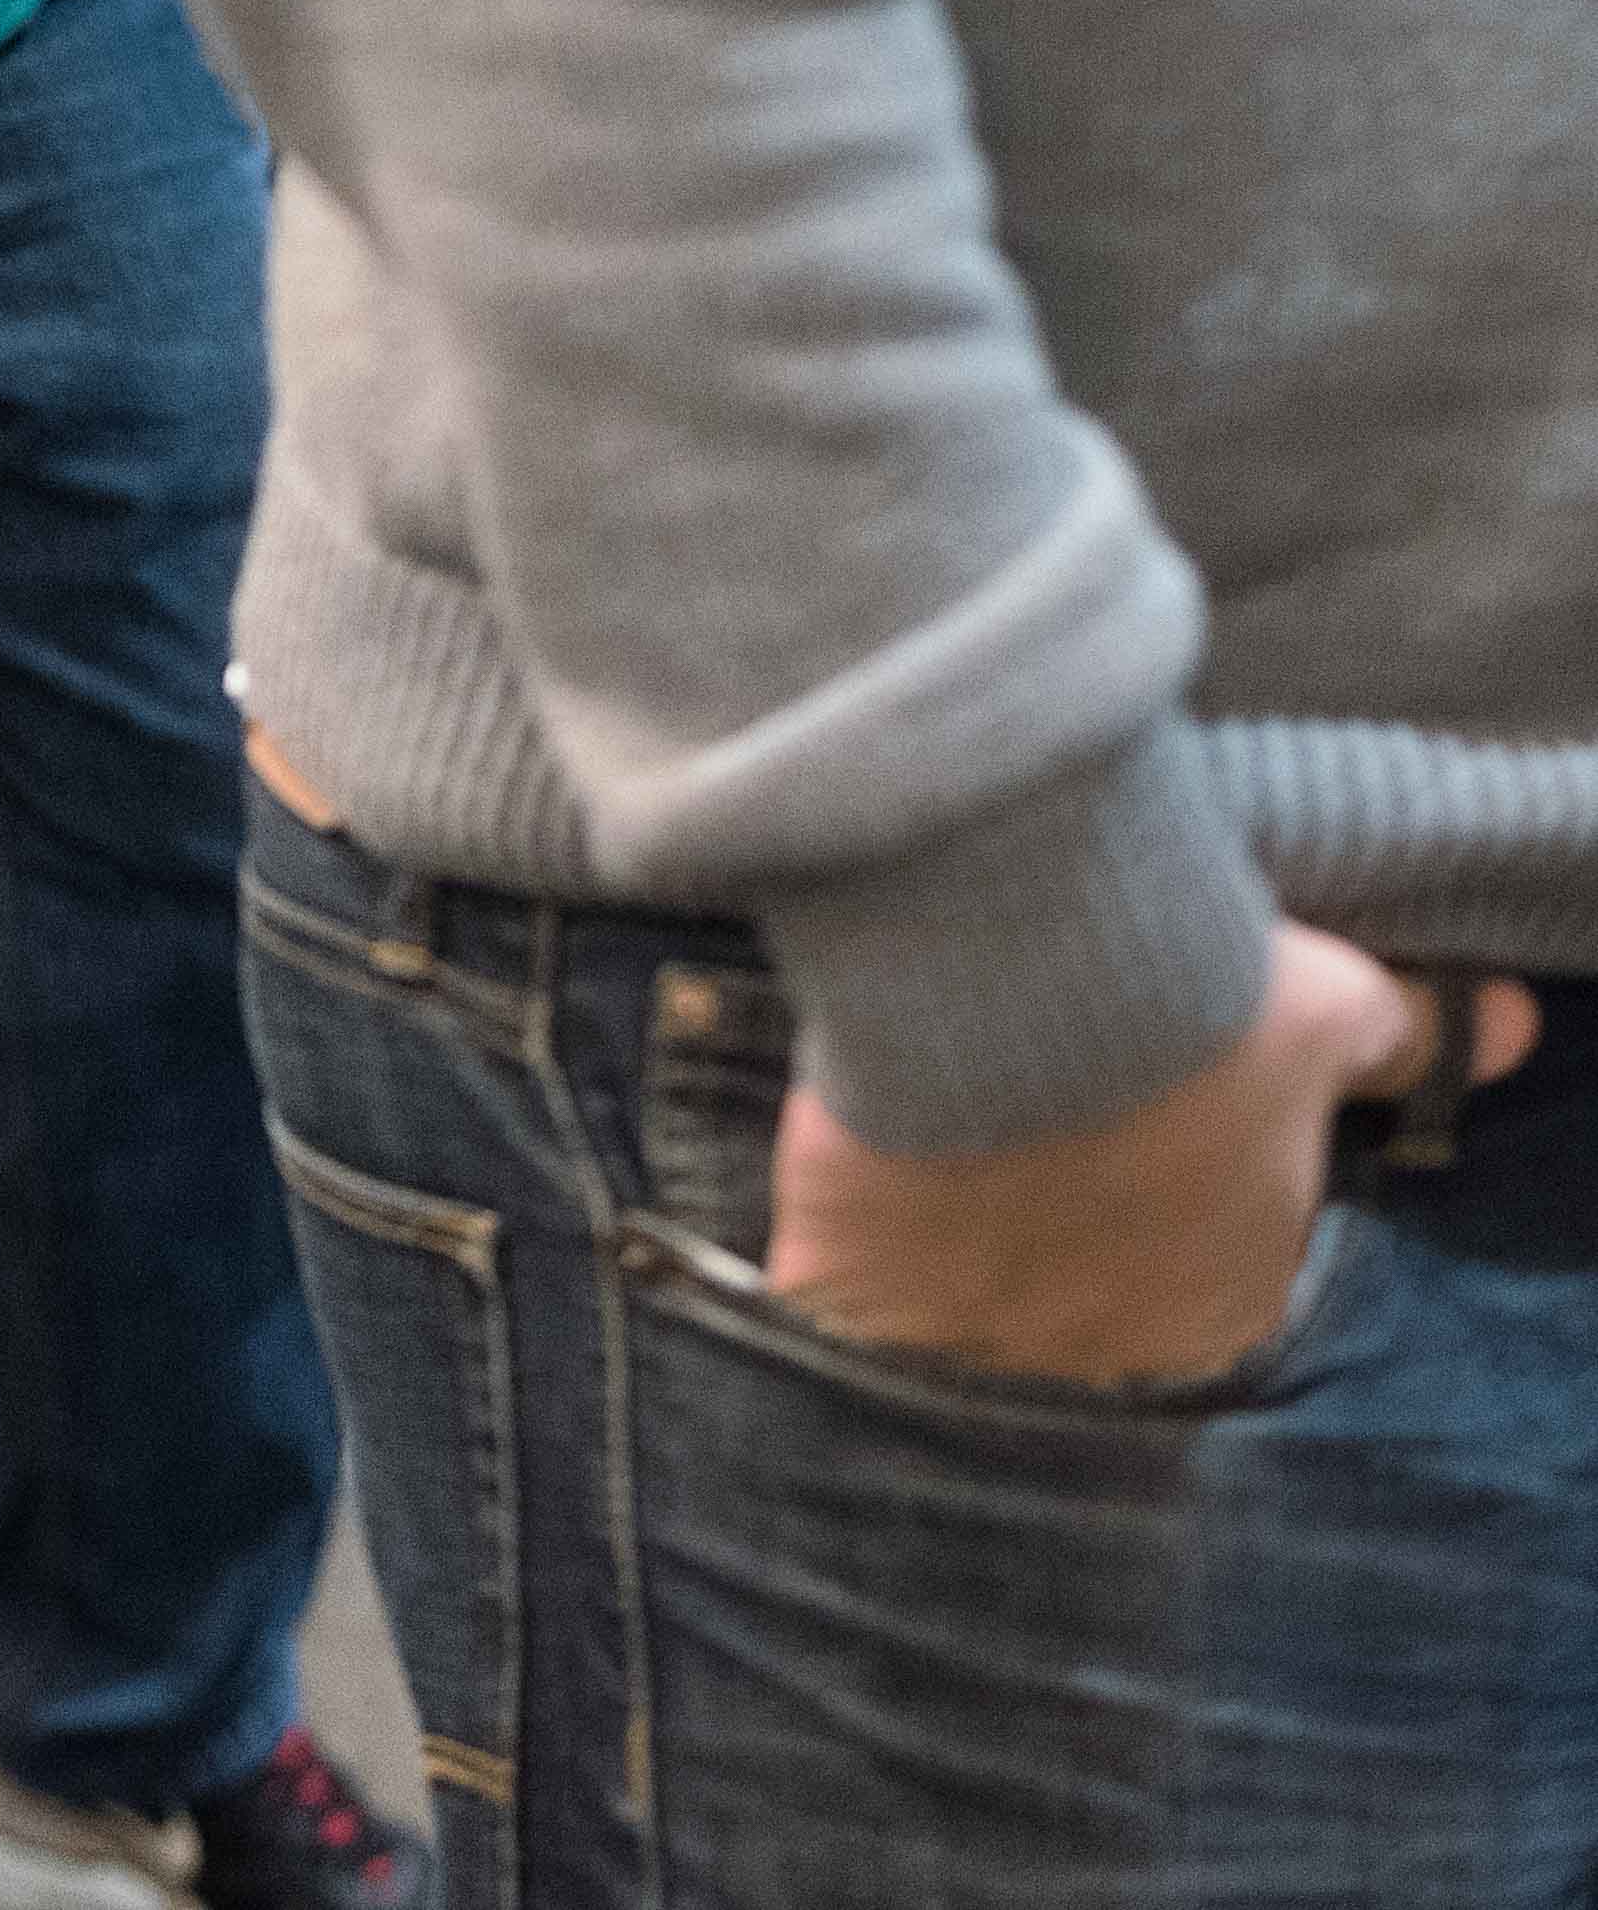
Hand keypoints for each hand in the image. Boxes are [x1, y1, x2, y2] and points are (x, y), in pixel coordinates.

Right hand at [768, 925, 1540, 1385]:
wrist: (1010, 993)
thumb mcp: (1321, 1010)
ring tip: (940, 1155)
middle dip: (1068, 1241)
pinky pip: (839, 1312)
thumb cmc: (1185, 1015)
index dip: (1176, 1202)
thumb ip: (1403, 1039)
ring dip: (958, 1255)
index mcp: (1226, 1305)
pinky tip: (844, 1204)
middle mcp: (1105, 1354)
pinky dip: (838, 1276)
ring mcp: (964, 1343)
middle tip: (1037, 1134)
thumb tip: (1507, 1030)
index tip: (1137, 1130)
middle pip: (1082, 1302)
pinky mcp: (846, 1306)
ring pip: (963, 1310)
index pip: (1208, 1279)